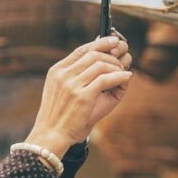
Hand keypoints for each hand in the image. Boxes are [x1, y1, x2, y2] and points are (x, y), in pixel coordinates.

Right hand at [25, 36, 132, 157]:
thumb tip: (105, 64)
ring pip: (101, 64)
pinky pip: (106, 79)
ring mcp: (71, 85)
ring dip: (116, 67)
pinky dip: (119, 76)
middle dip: (112, 55)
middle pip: (93, 54)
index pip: (81, 50)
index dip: (100, 43)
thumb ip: (79, 77)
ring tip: (123, 72)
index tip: (114, 41)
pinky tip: (126, 77)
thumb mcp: (64, 92)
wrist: (51, 136)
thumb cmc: (61, 117)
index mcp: (57, 71)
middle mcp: (63, 74)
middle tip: (123, 61)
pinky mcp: (82, 96)